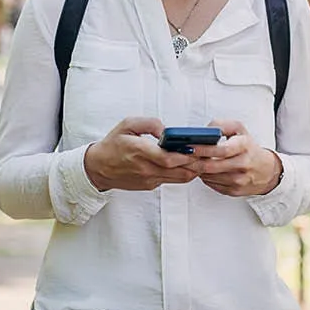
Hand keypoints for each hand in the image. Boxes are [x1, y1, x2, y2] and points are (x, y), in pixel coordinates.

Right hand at [83, 117, 197, 191]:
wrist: (98, 168)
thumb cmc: (112, 144)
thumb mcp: (127, 124)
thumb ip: (149, 123)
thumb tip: (167, 131)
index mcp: (138, 151)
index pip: (167, 158)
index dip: (185, 155)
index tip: (198, 148)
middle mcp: (145, 168)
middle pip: (178, 170)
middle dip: (197, 162)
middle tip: (211, 153)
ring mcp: (148, 179)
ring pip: (178, 178)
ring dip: (194, 169)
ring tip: (206, 158)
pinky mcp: (150, 185)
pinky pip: (172, 180)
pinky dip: (184, 173)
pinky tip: (192, 164)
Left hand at [185, 120, 282, 196]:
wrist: (267, 171)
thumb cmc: (249, 148)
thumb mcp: (239, 130)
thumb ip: (220, 125)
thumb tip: (203, 131)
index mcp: (244, 146)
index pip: (221, 150)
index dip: (203, 149)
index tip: (188, 146)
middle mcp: (243, 164)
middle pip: (211, 166)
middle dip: (193, 161)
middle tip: (180, 156)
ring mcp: (239, 180)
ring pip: (209, 176)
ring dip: (196, 170)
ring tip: (188, 162)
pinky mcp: (234, 191)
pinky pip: (212, 184)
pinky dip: (204, 177)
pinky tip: (201, 170)